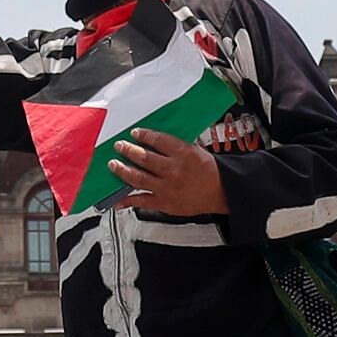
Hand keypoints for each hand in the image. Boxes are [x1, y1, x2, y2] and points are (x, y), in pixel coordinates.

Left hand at [109, 130, 224, 219]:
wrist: (222, 192)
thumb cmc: (210, 171)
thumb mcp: (196, 150)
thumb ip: (175, 147)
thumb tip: (153, 141)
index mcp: (183, 153)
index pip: (157, 140)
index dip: (143, 135)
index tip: (134, 133)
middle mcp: (174, 170)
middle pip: (144, 158)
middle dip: (128, 150)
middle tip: (119, 146)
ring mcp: (168, 188)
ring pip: (138, 178)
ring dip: (122, 170)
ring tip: (113, 164)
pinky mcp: (165, 203)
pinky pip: (142, 201)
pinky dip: (127, 200)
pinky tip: (117, 199)